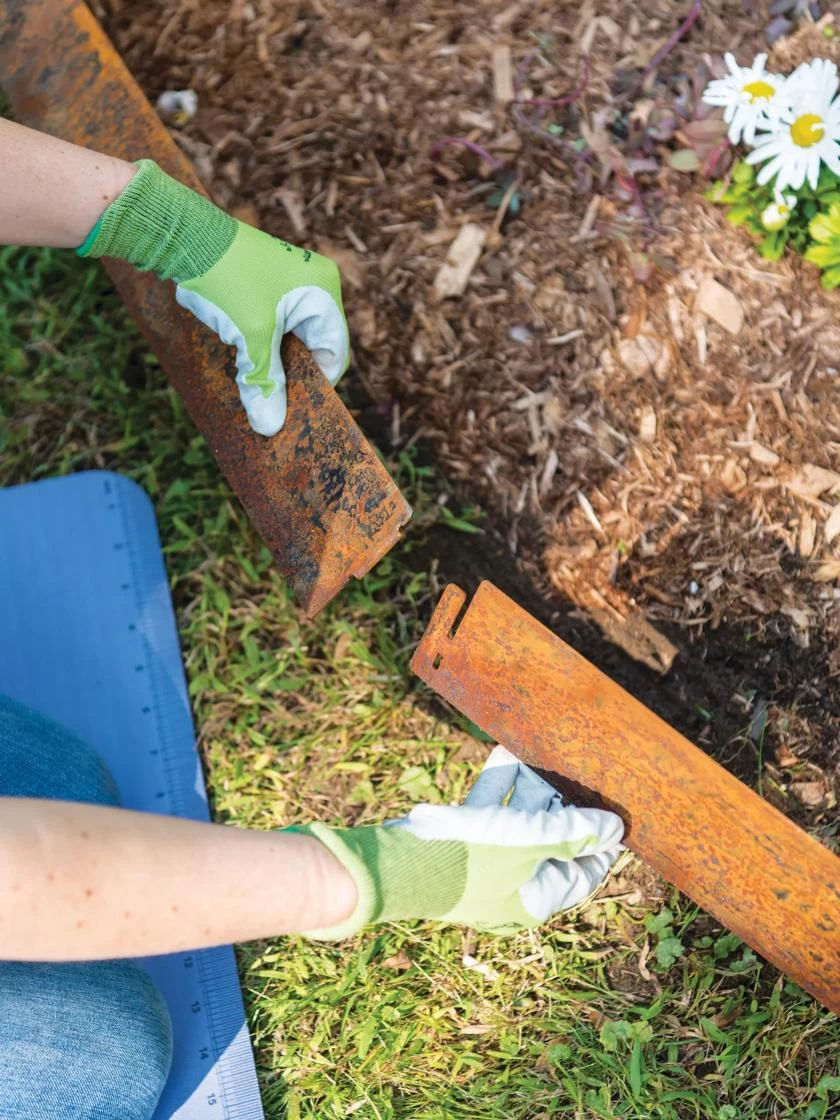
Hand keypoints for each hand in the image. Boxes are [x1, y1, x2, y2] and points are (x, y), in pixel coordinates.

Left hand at [175, 223, 348, 436]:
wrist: (184, 235)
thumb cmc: (227, 279)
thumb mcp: (250, 337)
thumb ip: (264, 382)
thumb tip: (270, 426)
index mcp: (324, 291)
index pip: (334, 351)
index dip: (317, 382)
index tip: (293, 406)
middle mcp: (315, 283)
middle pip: (312, 345)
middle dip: (289, 370)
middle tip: (268, 394)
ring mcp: (291, 281)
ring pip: (289, 337)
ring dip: (270, 356)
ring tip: (249, 366)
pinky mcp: (267, 283)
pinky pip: (273, 323)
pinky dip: (259, 340)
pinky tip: (239, 347)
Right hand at [291, 746, 623, 938]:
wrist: (398, 863)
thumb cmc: (470, 859)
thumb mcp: (528, 842)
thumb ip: (573, 833)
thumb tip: (615, 829)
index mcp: (535, 896)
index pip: (582, 871)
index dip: (599, 842)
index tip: (613, 813)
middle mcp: (513, 882)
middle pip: (551, 840)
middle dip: (562, 803)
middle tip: (579, 771)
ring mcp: (486, 862)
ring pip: (518, 820)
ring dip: (529, 786)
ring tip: (544, 753)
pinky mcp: (463, 841)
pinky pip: (489, 810)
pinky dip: (499, 784)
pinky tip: (506, 751)